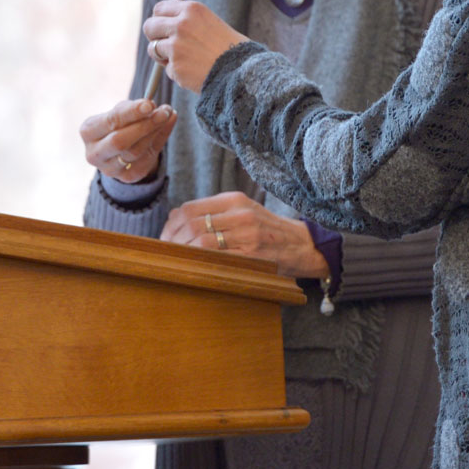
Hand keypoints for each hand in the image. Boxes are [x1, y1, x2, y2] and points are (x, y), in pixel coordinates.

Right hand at [79, 98, 176, 183]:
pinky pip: (146, 160)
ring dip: (154, 132)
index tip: (149, 104)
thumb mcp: (121, 113)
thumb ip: (135, 109)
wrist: (119, 149)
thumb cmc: (118, 125)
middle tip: (163, 112)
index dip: (131, 113)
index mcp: (88, 132)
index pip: (110, 122)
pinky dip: (159, 141)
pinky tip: (167, 126)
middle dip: (144, 125)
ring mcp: (109, 169)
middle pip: (120, 141)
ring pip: (135, 151)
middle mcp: (94, 153)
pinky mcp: (126, 177)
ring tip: (166, 115)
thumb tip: (155, 107)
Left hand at [144, 0, 246, 94]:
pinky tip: (194, 72)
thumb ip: (189, 20)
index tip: (164, 27)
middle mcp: (181, 24)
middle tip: (165, 45)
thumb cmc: (232, 48)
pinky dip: (177, 72)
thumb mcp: (211, 23)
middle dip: (154, 36)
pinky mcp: (176, 67)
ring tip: (185, 60)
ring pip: (153, 49)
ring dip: (163, 56)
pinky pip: (166, 70)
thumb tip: (164, 21)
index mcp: (192, 9)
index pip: (159, 8)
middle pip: (149, 26)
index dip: (159, 19)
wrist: (244, 72)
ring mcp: (176, 46)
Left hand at [160, 191, 330, 278]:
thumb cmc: (267, 229)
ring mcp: (247, 235)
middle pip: (192, 225)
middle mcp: (240, 213)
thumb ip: (214, 212)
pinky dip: (201, 264)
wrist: (302, 244)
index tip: (166, 237)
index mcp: (234, 200)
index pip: (190, 208)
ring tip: (180, 261)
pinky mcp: (252, 255)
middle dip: (173, 241)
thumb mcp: (243, 210)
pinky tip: (196, 269)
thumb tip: (176, 219)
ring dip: (185, 254)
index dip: (171, 225)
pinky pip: (218, 259)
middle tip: (168, 254)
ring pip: (202, 242)